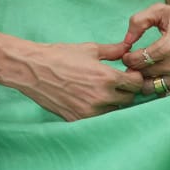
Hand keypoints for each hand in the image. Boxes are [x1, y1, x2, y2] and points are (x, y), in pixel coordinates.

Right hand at [10, 40, 142, 120]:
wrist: (33, 70)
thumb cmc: (60, 56)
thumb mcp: (89, 49)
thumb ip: (113, 50)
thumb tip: (127, 49)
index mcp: (106, 77)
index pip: (135, 84)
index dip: (134, 78)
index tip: (128, 74)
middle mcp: (101, 97)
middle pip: (128, 100)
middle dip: (126, 90)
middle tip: (117, 82)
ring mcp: (89, 111)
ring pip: (114, 111)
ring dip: (113, 102)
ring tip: (102, 91)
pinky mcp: (78, 120)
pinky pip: (98, 119)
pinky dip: (99, 110)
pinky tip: (90, 99)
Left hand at [120, 3, 169, 96]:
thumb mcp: (162, 11)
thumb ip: (139, 21)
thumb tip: (126, 41)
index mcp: (169, 46)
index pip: (139, 60)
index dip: (129, 58)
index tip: (128, 55)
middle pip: (144, 75)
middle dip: (135, 69)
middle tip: (134, 63)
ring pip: (153, 88)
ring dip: (145, 80)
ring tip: (145, 70)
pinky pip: (166, 93)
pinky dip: (158, 87)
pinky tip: (157, 76)